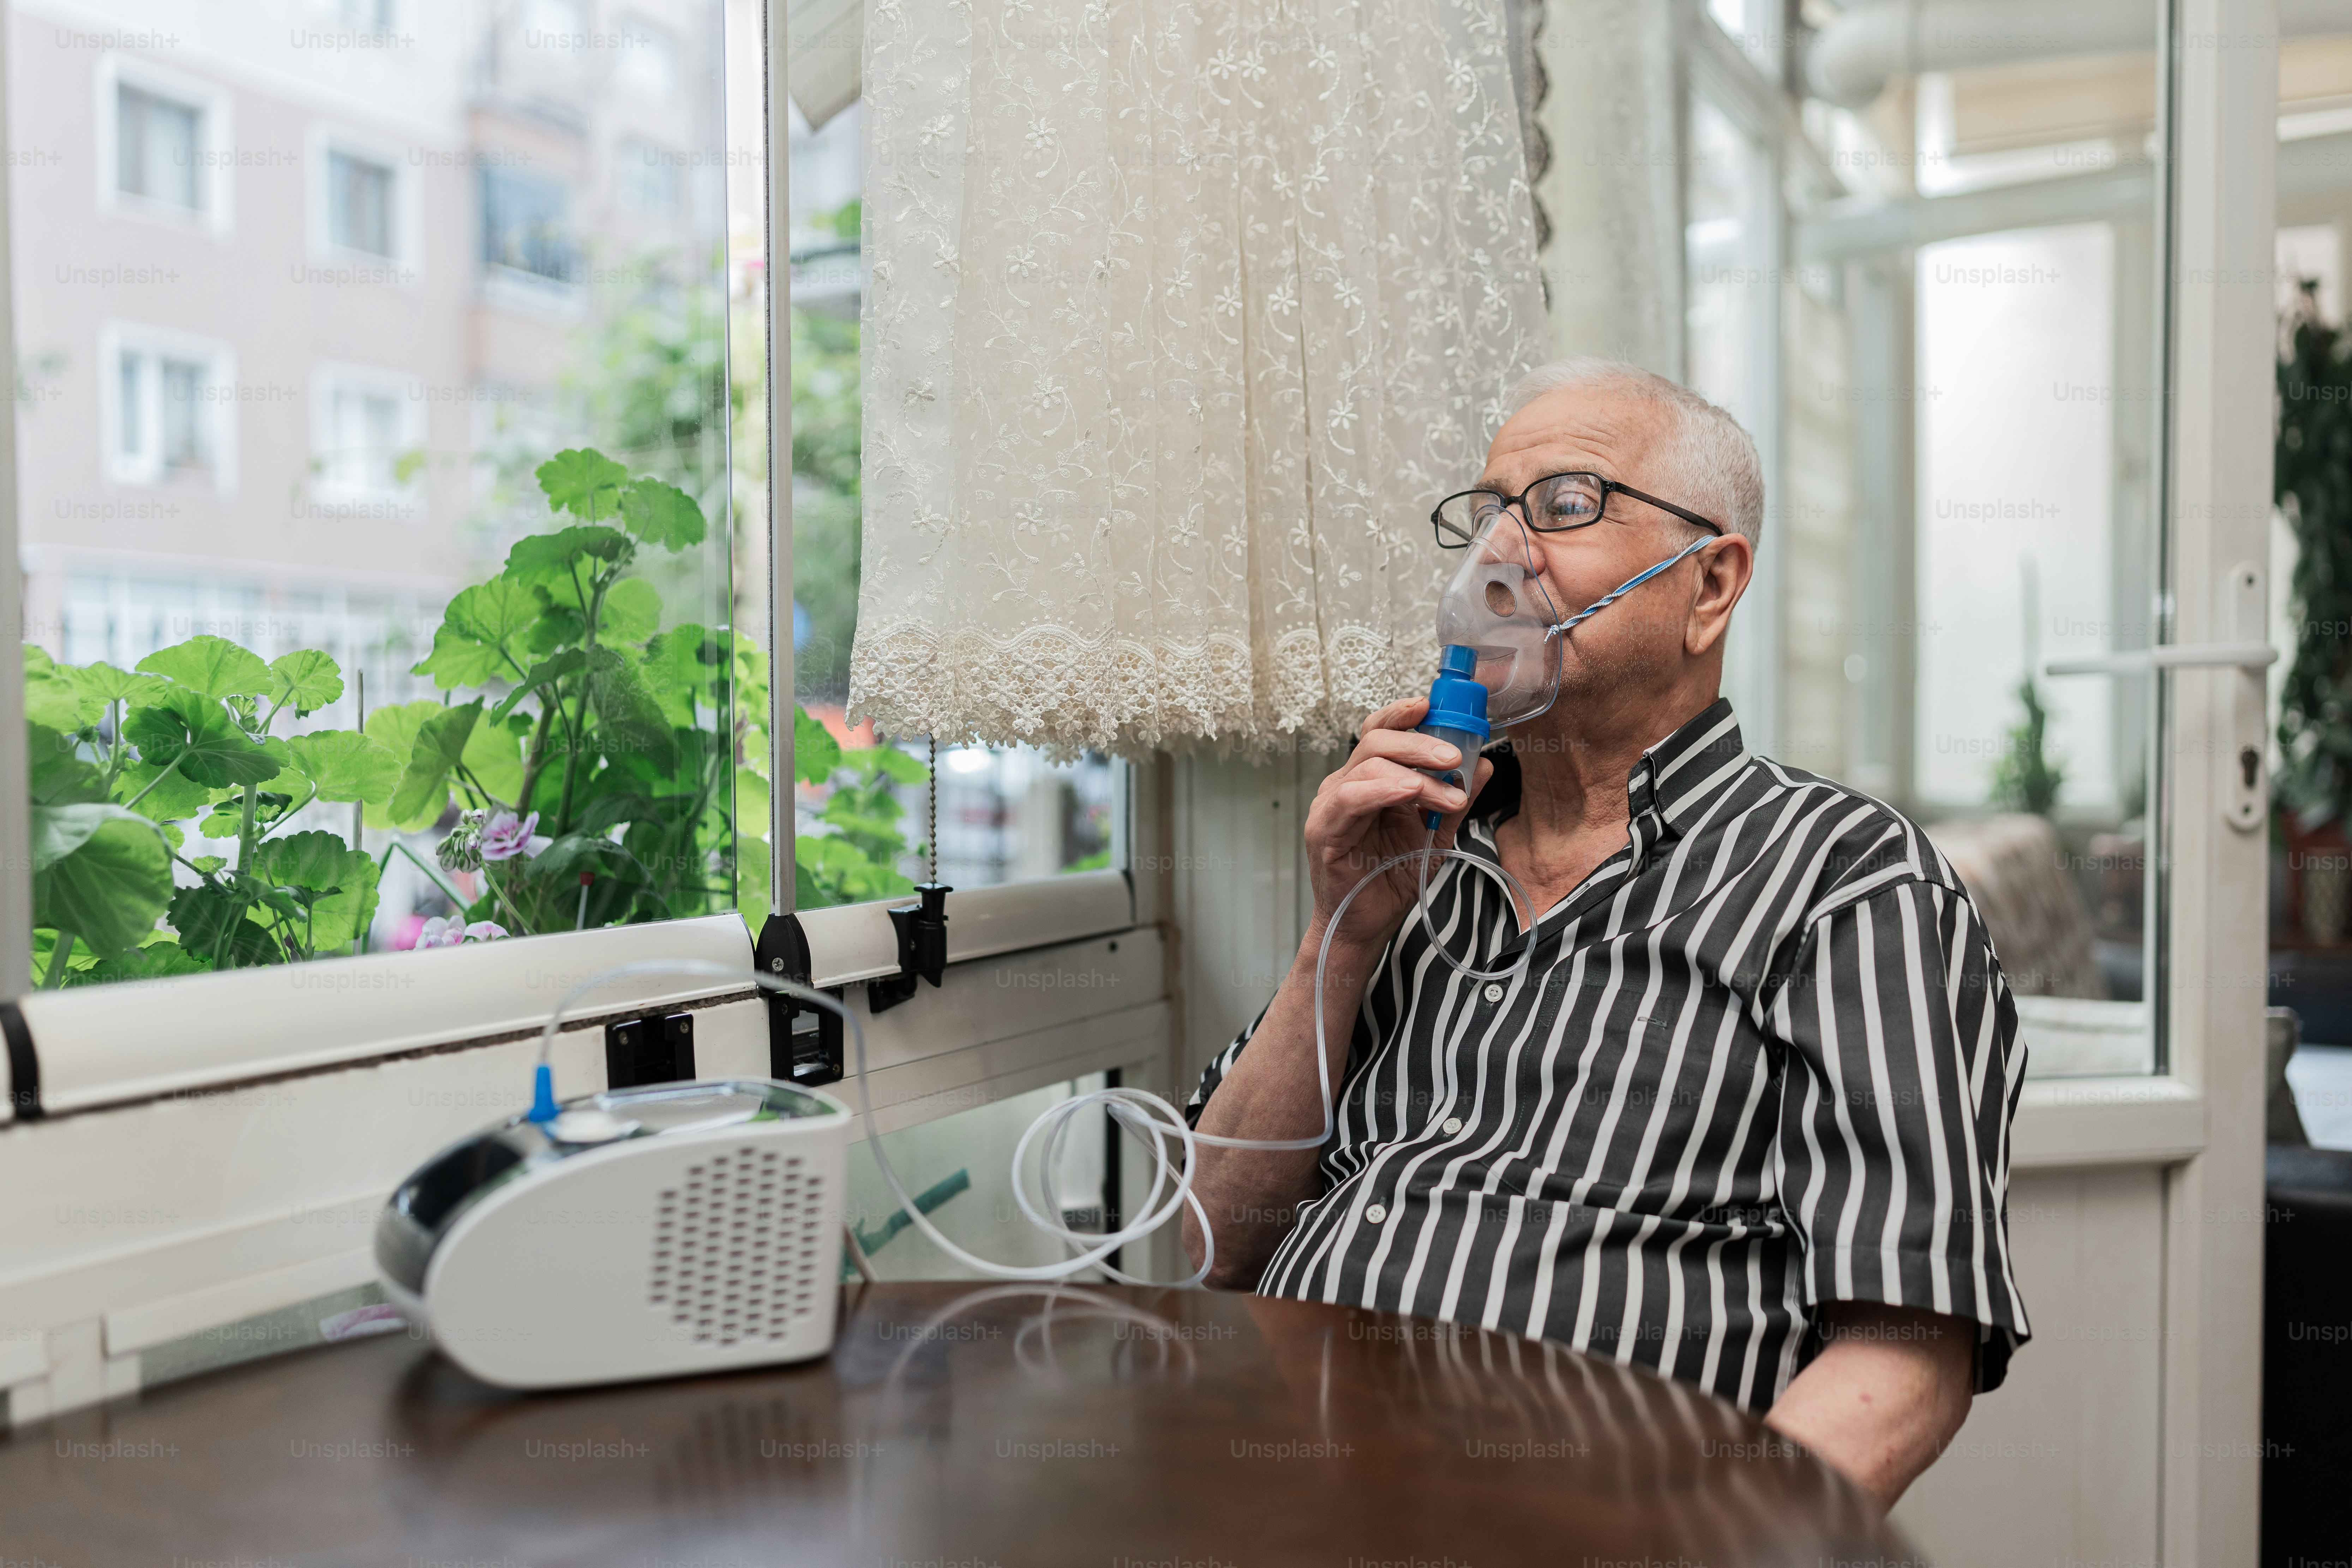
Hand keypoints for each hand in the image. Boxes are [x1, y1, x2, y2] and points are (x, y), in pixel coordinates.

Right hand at [1302, 697, 1493, 956]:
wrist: (1368, 924)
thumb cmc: (1393, 877)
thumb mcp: (1436, 834)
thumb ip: (1456, 800)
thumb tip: (1483, 765)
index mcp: (1369, 779)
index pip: (1382, 730)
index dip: (1405, 713)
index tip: (1436, 705)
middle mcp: (1345, 785)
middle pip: (1376, 739)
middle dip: (1421, 742)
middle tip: (1455, 757)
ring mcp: (1330, 806)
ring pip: (1367, 764)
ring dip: (1414, 773)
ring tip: (1447, 793)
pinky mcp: (1324, 831)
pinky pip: (1350, 798)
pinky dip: (1382, 789)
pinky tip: (1409, 792)